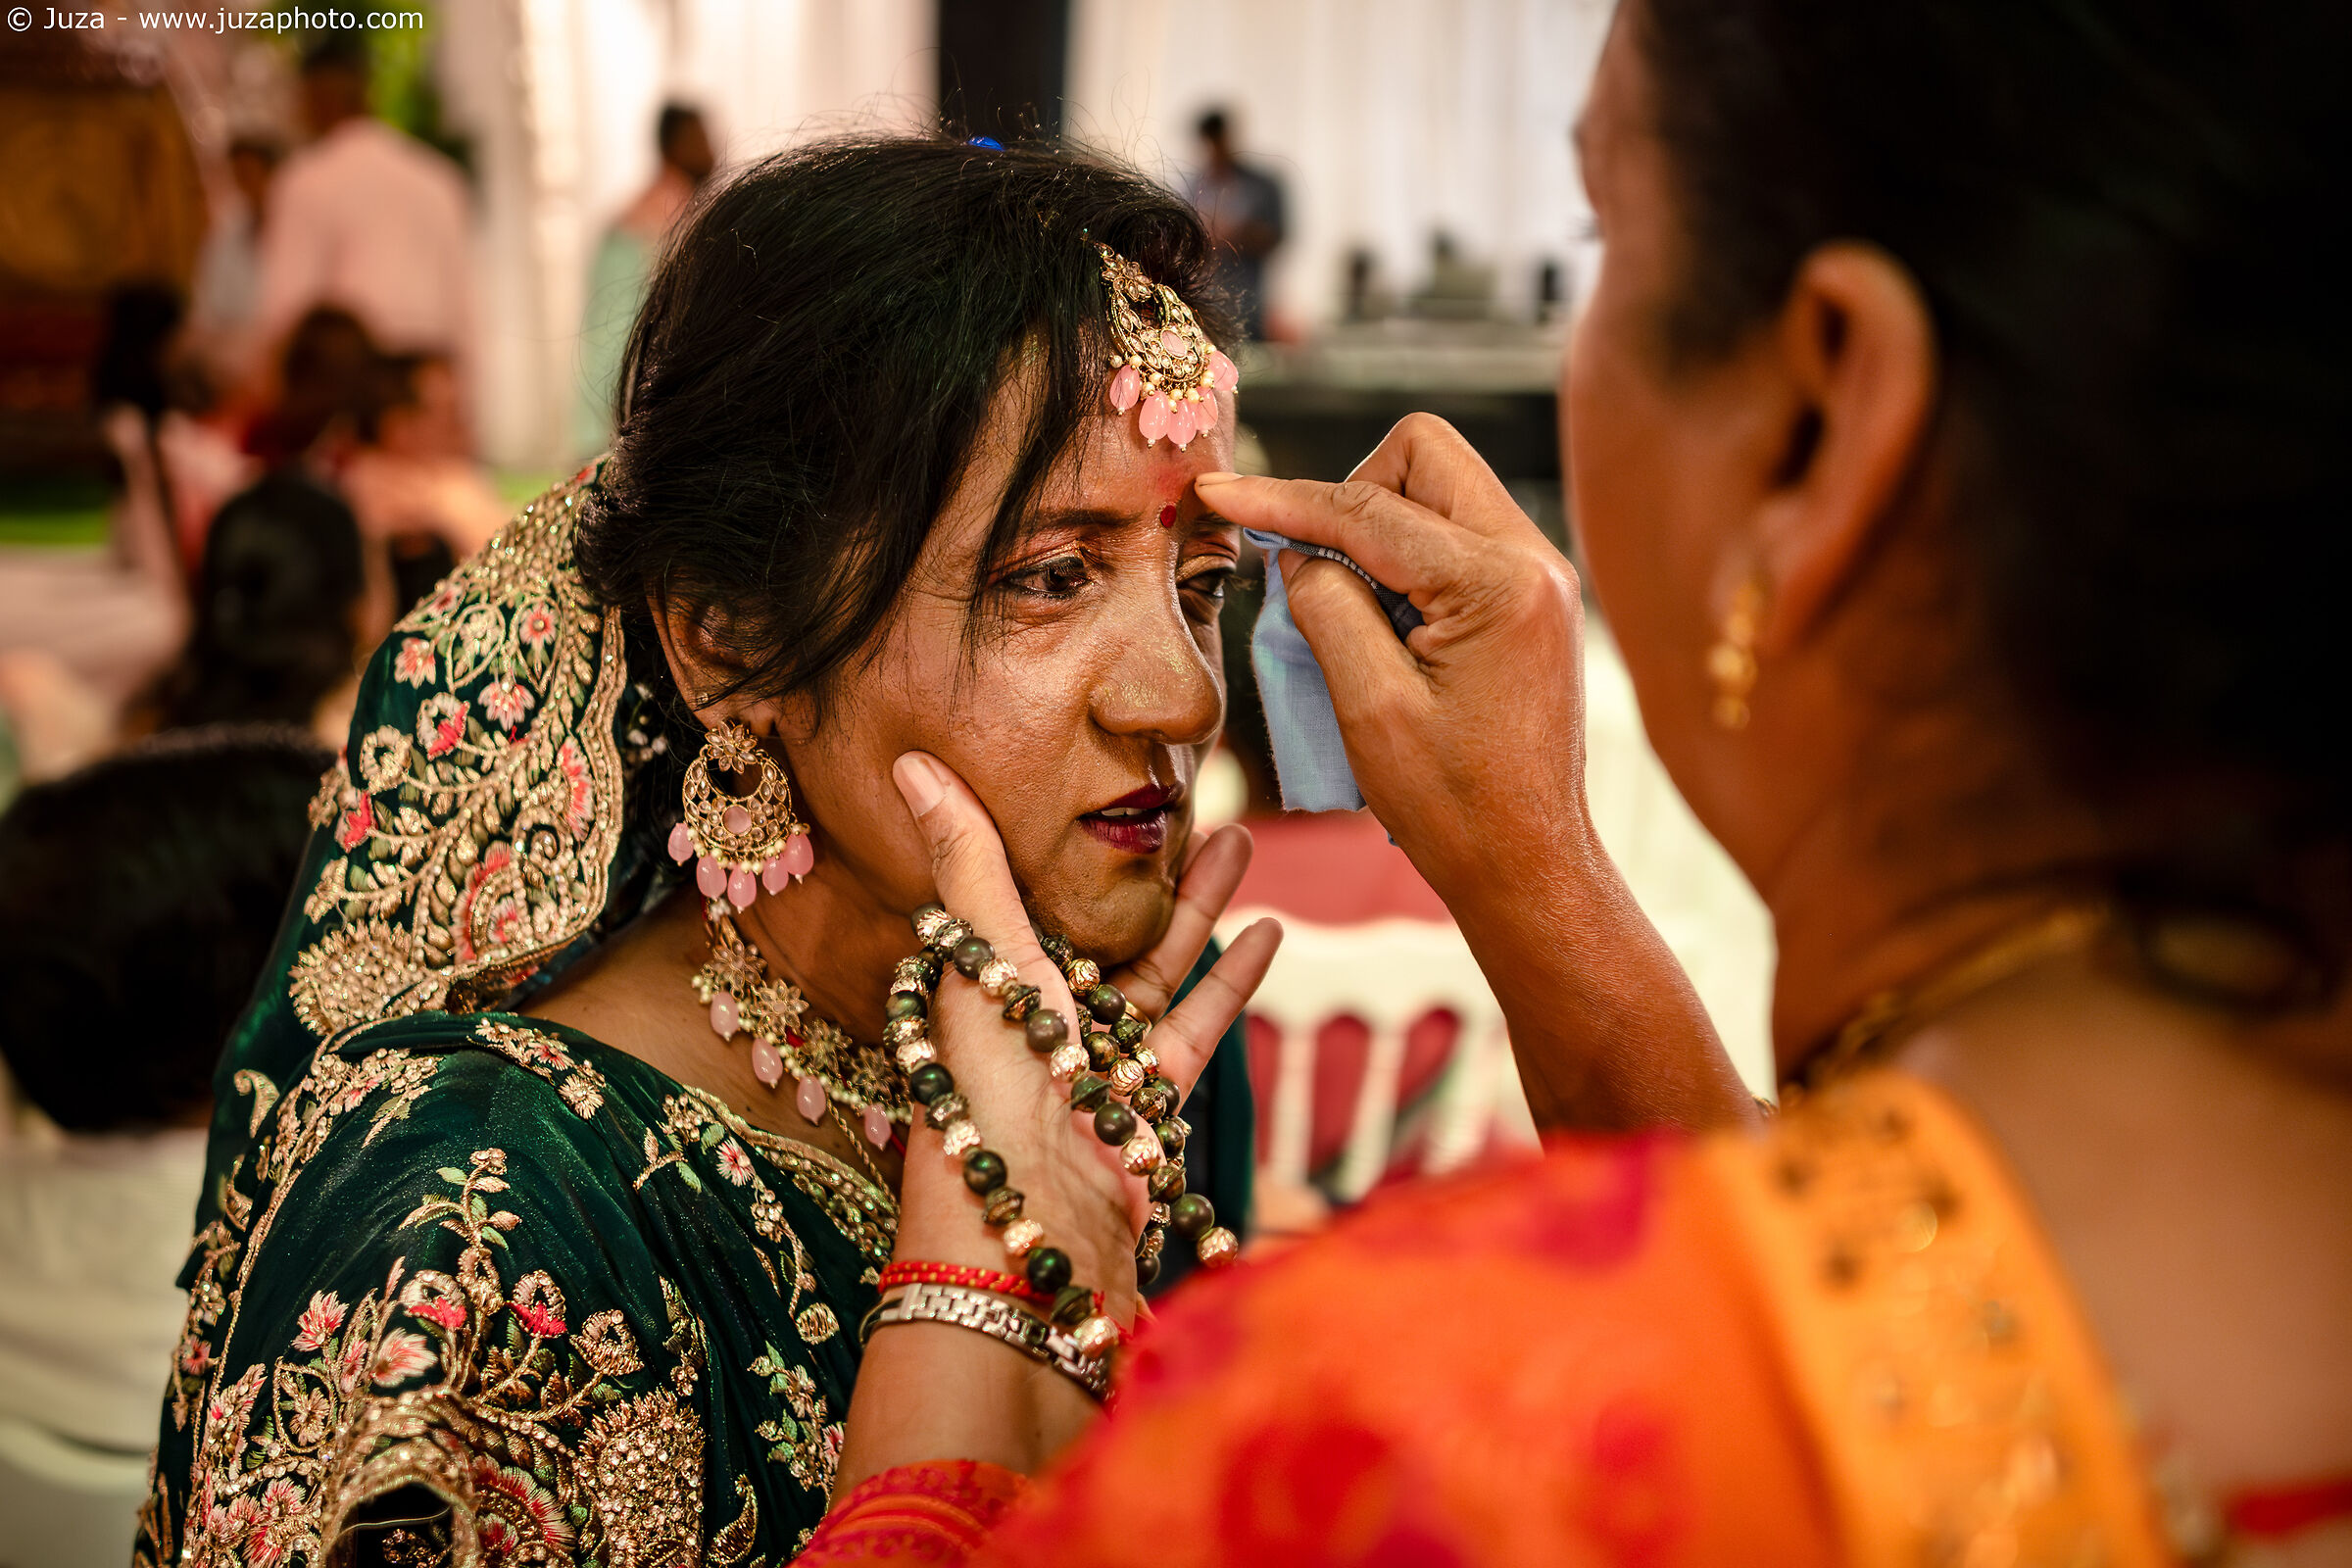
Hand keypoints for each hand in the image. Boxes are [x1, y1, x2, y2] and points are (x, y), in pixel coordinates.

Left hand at [831, 753, 1278, 1493]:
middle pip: (1103, 926)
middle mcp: (1038, 1018)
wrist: (1032, 1231)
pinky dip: (1233, 979)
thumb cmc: (992, 1088)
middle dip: (1152, 867)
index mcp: (984, 979)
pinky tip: (1271, 934)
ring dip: (1202, 908)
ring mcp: (1096, 1061)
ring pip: (1157, 967)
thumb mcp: (982, 955)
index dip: (1062, 840)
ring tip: (1244, 841)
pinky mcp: (1150, 1100)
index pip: (1023, 894)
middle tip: (1201, 802)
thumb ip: (966, 858)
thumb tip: (913, 760)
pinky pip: (1195, 1024)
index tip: (1104, 784)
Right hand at [1198, 416, 1752, 1129]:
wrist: (1528, 864)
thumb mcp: (1369, 708)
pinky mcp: (1530, 595)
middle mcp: (1533, 560)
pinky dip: (1404, 558)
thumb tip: (1299, 552)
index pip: (1372, 506)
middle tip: (1312, 569)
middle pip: (1424, 454)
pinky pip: (1455, 534)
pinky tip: (1382, 624)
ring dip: (1377, 528)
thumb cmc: (1452, 805)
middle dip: (1351, 493)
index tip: (1218, 494)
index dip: (1286, 500)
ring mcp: (1539, 574)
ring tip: (1349, 612)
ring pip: (1440, 487)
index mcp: (1498, 584)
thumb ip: (1327, 608)